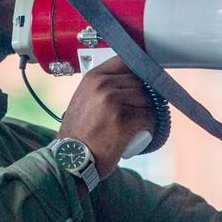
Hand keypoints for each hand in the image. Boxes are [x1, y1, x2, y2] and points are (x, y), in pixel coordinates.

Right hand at [56, 57, 154, 176]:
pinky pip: (149, 117)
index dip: (138, 71)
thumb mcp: (84, 100)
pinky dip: (150, 127)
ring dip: (147, 113)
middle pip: (139, 82)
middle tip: (138, 112)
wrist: (71, 159)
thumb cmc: (80, 134)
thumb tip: (130, 78)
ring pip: (147, 100)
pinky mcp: (124, 120)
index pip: (125, 62)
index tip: (144, 80)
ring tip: (137, 125)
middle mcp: (102, 86)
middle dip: (143, 97)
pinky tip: (141, 133)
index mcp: (93, 78)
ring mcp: (113, 102)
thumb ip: (101, 87)